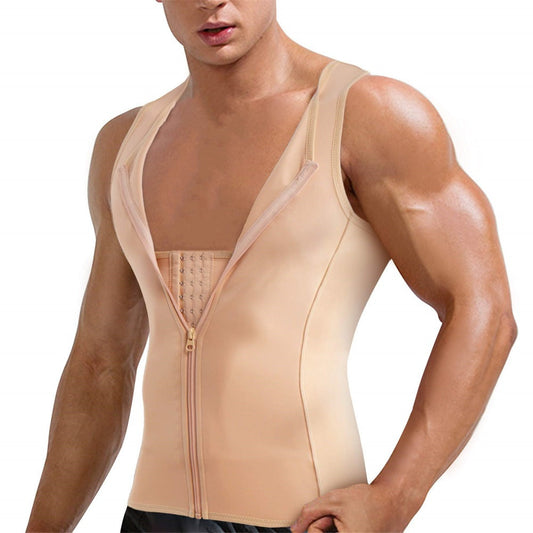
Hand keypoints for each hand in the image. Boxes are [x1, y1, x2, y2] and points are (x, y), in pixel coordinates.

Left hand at [289, 482, 408, 532]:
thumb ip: (309, 513)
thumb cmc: (367, 500)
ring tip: (349, 519)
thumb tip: (294, 528)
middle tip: (342, 516)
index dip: (318, 523)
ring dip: (335, 529)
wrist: (393, 502)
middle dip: (327, 526)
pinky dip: (343, 530)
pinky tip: (353, 524)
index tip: (331, 516)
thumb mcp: (333, 500)